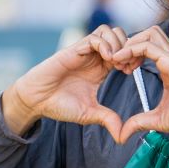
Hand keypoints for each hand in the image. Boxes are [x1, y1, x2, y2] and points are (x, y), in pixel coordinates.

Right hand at [2, 25, 127, 140]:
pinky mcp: (74, 49)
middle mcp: (95, 57)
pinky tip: (107, 59)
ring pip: (109, 31)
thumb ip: (107, 119)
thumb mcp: (89, 114)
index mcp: (101, 70)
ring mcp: (85, 52)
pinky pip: (95, 37)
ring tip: (116, 62)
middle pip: (120, 36)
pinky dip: (106, 44)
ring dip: (118, 43)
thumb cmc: (60, 105)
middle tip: (126, 65)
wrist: (37, 101)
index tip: (131, 72)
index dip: (132, 58)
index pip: (124, 53)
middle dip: (128, 47)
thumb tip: (122, 136)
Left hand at [107, 26, 168, 143]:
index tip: (121, 69)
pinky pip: (148, 45)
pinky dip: (132, 48)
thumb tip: (122, 135)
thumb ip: (138, 122)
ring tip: (119, 59)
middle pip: (149, 34)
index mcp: (168, 67)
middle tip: (118, 61)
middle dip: (130, 43)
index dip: (132, 53)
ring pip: (150, 33)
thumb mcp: (156, 119)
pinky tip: (121, 60)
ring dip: (131, 43)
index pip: (149, 47)